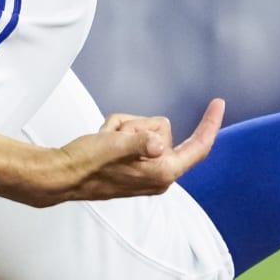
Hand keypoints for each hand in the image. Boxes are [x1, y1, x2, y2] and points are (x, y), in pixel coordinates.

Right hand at [0, 99, 225, 207]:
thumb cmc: (85, 164)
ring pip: (147, 130)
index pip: (198, 148)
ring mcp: (146, 171)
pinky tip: (102, 141)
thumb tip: (159, 144)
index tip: (218, 103)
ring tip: (105, 140)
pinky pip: (134, 136)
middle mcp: (159, 175)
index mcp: (162, 173)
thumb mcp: (112, 147)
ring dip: (125, 127)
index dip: (209, 124)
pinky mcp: (133, 166)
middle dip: (140, 124)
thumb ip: (139, 143)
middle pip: (164, 130)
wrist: (61, 176)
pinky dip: (118, 133)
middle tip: (116, 135)